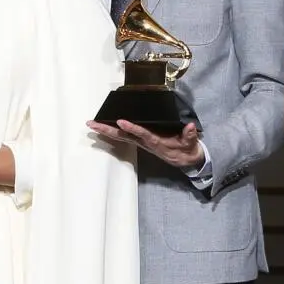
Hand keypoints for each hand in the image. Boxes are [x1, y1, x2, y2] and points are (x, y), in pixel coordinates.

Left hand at [87, 120, 203, 170]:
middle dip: (107, 130)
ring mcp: (141, 143)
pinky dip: (112, 131)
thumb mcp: (191, 144)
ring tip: (91, 124)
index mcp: (156, 142)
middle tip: (92, 125)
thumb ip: (190, 136)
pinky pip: (124, 136)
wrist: (185, 161)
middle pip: (123, 136)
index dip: (132, 128)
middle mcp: (145, 143)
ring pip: (120, 136)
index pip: (142, 134)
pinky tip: (102, 127)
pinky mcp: (141, 141)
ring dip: (105, 130)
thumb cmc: (187, 150)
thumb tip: (190, 126)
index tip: (121, 122)